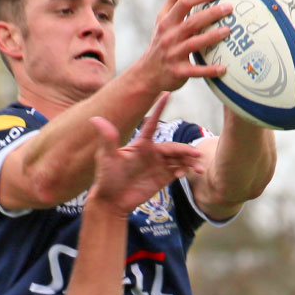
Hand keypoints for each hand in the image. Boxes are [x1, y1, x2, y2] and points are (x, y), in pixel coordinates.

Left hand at [88, 93, 202, 213]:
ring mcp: (158, 165)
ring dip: (190, 161)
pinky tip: (184, 175)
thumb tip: (95, 119)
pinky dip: (184, 171)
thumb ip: (107, 139)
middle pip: (173, 147)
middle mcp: (151, 152)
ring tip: (199, 167)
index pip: (153, 123)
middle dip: (185, 149)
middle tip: (196, 153)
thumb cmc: (106, 178)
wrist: (112, 201)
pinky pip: (177, 171)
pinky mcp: (162, 178)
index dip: (159, 108)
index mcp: (141, 144)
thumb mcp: (106, 157)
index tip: (167, 93)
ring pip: (179, 159)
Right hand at [137, 0, 233, 92]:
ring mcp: (173, 55)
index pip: (183, 3)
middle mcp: (169, 37)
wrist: (147, 74)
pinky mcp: (178, 72)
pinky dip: (210, 70)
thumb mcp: (161, 21)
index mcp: (166, 23)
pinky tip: (223, 68)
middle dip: (212, 13)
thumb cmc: (159, 43)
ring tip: (228, 31)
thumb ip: (173, 1)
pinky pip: (196, 71)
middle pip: (192, 22)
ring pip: (194, 44)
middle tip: (229, 8)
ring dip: (212, 37)